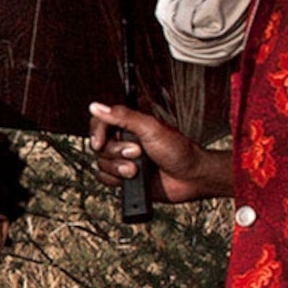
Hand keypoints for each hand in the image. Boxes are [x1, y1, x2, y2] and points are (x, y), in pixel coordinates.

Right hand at [87, 101, 232, 202]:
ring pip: (101, 164)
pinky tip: (133, 178)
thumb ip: (123, 116)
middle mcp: (125, 141)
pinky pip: (105, 179)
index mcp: (130, 126)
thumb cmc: (179, 151)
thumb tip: (96, 106)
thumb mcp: (151, 129)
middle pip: (99, 146)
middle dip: (116, 153)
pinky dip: (117, 180)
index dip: (96, 132)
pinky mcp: (124, 178)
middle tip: (138, 153)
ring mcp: (123, 160)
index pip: (100, 123)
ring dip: (118, 168)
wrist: (191, 178)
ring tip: (138, 169)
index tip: (99, 142)